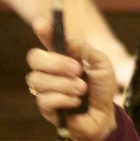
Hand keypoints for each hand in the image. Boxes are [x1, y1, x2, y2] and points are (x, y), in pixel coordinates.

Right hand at [26, 23, 119, 140]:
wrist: (105, 116)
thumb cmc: (101, 89)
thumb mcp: (101, 64)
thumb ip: (85, 50)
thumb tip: (68, 41)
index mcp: (62, 56)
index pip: (48, 40)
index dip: (43, 31)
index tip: (41, 25)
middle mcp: (49, 71)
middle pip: (34, 58)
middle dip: (55, 62)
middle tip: (77, 70)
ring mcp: (45, 89)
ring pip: (38, 80)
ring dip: (64, 84)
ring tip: (82, 90)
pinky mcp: (46, 108)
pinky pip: (45, 100)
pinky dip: (63, 99)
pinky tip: (76, 102)